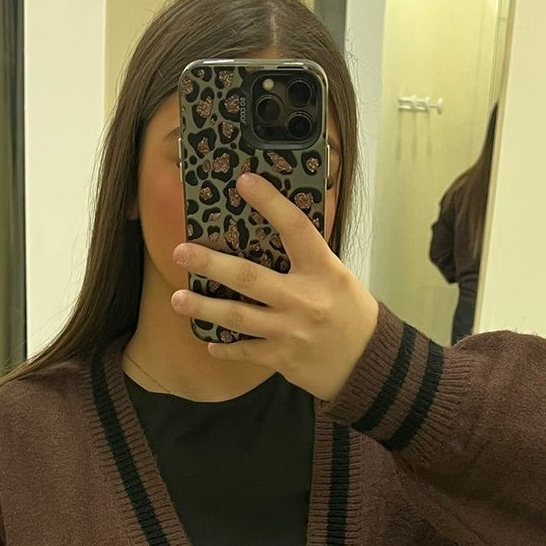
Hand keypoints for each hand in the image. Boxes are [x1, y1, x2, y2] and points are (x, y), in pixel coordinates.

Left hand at [170, 171, 378, 403]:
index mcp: (323, 270)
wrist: (368, 363)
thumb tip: (271, 231)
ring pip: (238, 316)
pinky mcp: (282, 358)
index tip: (244, 182)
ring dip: (204, 307)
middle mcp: (304, 298)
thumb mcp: (338, 277)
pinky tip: (210, 341)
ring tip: (177, 299)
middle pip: (249, 277)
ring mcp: (290, 330)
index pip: (295, 228)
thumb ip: (307, 260)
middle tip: (181, 252)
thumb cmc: (351, 313)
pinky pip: (246, 350)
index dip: (270, 203)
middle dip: (211, 263)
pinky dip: (226, 347)